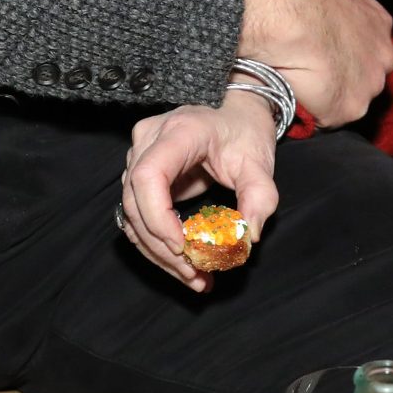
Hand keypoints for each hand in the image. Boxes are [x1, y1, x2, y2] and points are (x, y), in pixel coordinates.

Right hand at [120, 91, 280, 291]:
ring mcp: (138, 155)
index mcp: (180, 131)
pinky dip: (156, 244)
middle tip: (195, 275)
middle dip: (163, 247)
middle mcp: (149, 139)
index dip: (158, 216)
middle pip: (136, 201)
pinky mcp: (138, 173)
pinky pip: (137, 215)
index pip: (149, 175)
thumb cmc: (244, 132)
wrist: (234, 114)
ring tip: (194, 278)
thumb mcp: (259, 161)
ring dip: (158, 253)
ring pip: (132, 214)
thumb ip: (260, 196)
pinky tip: (182, 265)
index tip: (182, 246)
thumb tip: (249, 236)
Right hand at [237, 0, 392, 126]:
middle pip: (362, 79)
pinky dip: (308, 109)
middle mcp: (384, 55)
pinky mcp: (348, 107)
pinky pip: (325, 118)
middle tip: (305, 70)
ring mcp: (370, 84)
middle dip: (339, 80)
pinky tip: (290, 88)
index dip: (339, 58)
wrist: (282, 7)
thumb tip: (316, 34)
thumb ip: (330, 20)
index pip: (363, 52)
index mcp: (378, 22)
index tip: (317, 57)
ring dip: (324, 97)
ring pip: (346, 101)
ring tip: (294, 79)